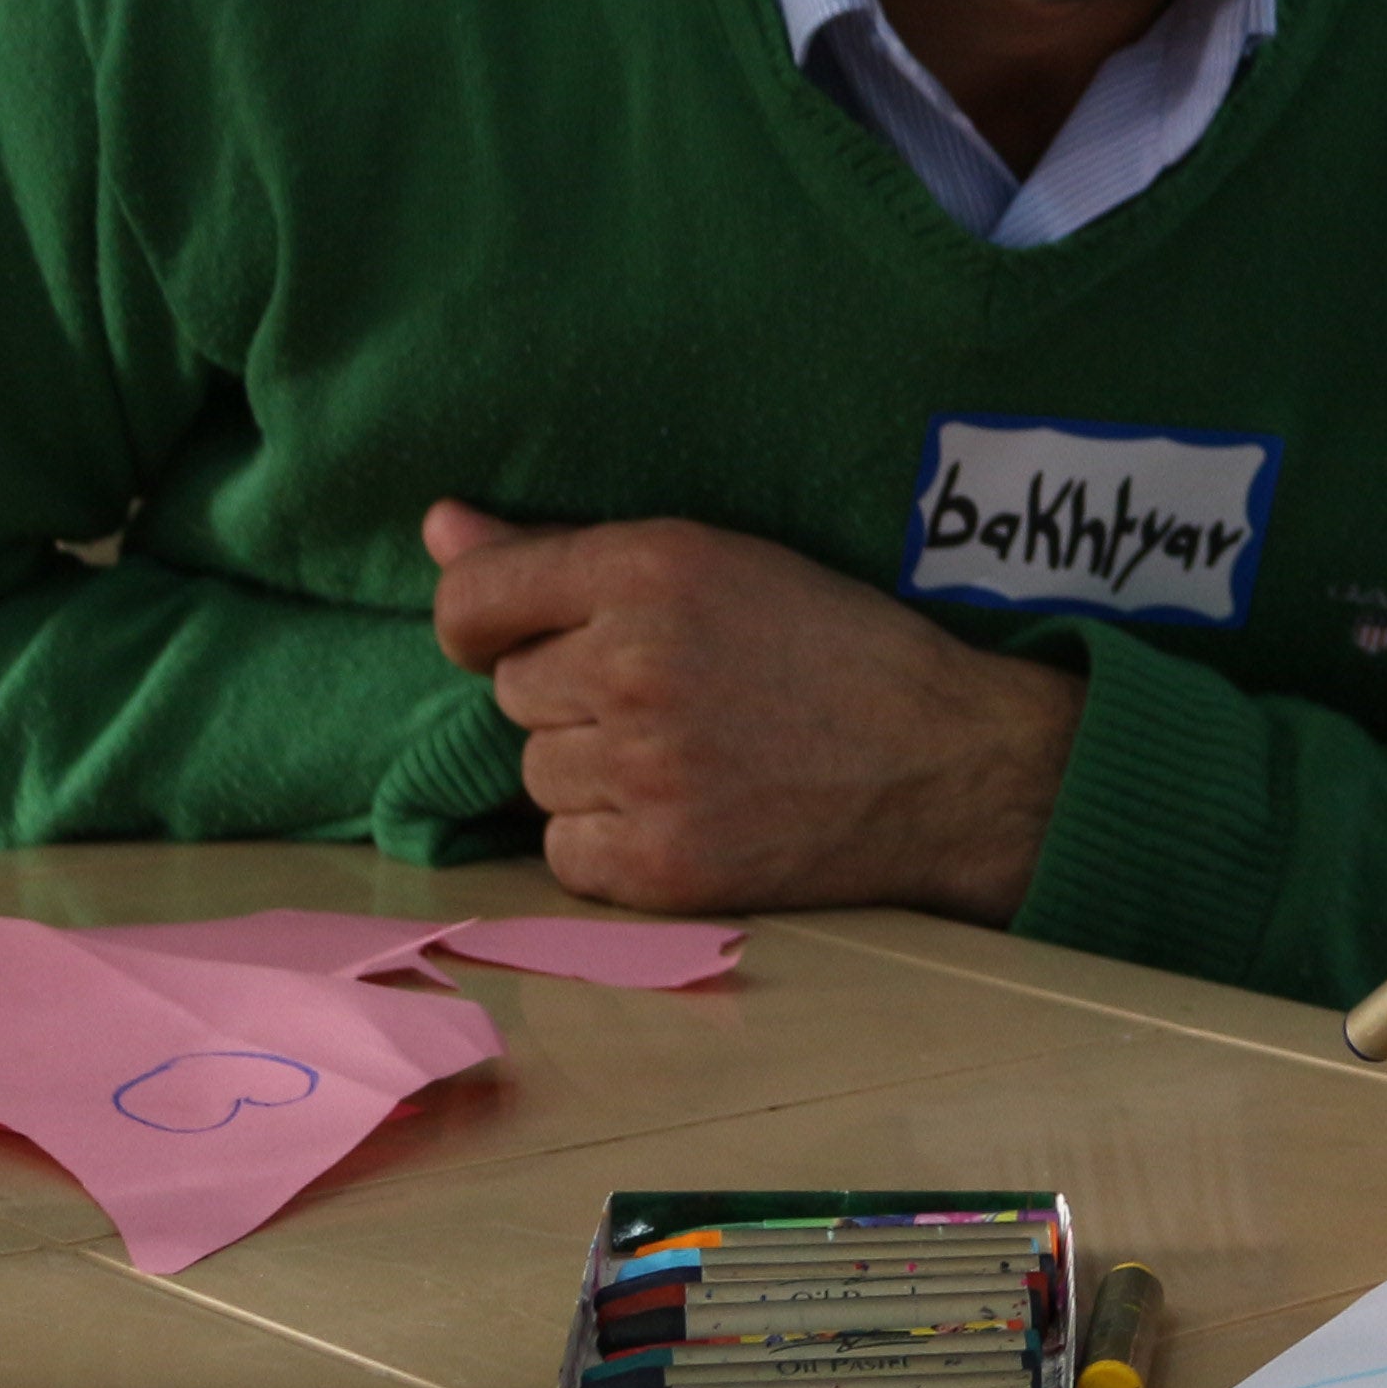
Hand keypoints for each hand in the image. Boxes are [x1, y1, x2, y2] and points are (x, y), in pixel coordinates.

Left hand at [423, 501, 1081, 918]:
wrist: (949, 763)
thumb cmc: (838, 650)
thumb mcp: (718, 560)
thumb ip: (562, 552)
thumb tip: (436, 526)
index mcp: (648, 567)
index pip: (474, 598)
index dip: (485, 624)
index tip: (521, 639)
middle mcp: (633, 662)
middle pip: (515, 693)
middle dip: (575, 697)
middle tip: (675, 698)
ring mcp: (645, 768)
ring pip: (539, 774)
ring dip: (594, 771)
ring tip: (692, 756)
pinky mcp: (662, 861)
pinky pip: (566, 851)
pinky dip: (611, 842)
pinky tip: (687, 813)